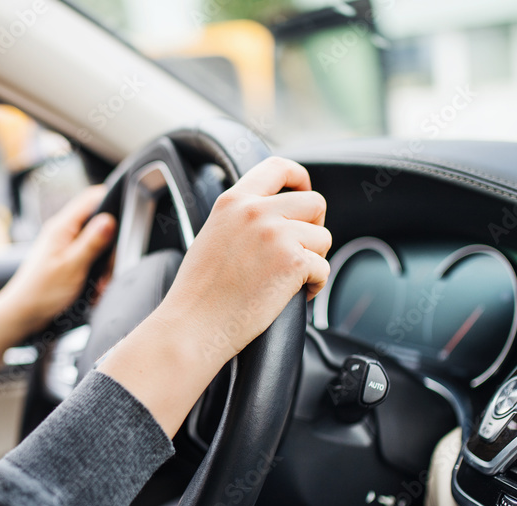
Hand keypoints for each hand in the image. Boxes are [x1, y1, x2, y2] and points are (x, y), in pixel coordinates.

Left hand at [0, 186, 113, 382]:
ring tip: (98, 284)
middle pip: (99, 224)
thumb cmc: (41, 292)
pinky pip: (90, 258)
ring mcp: (65, 245)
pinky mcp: (67, 258)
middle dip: (109, 248)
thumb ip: (92, 242)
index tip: (126, 218)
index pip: (91, 198)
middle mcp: (63, 231)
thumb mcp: (72, 266)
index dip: (112, 201)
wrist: (23, 314)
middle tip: (106, 270)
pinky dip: (96, 273)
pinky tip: (94, 288)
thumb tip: (110, 219)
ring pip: (97, 244)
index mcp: (62, 227)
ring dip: (103, 265)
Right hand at [97, 157, 329, 434]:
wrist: (193, 326)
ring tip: (288, 281)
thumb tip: (276, 217)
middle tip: (299, 252)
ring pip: (323, 237)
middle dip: (314, 227)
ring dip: (314, 260)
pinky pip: (323, 268)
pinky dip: (314, 285)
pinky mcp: (293, 261)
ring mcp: (277, 234)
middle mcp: (256, 211)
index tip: (303, 191)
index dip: (299, 178)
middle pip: (313, 202)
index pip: (278, 168)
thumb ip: (241, 219)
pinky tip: (293, 296)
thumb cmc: (199, 294)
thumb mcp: (212, 236)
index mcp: (234, 201)